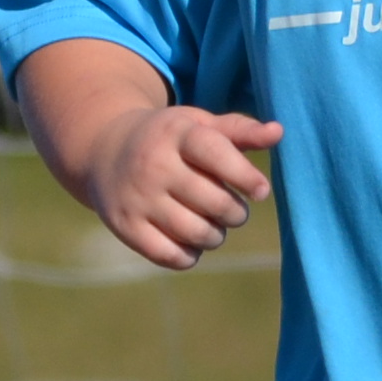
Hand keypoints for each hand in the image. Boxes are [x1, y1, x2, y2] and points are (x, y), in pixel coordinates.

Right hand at [76, 105, 279, 268]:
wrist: (103, 150)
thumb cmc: (167, 138)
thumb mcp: (197, 125)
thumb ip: (238, 130)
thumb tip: (278, 132)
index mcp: (175, 133)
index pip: (216, 154)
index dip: (245, 176)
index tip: (261, 191)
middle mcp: (153, 165)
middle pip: (214, 203)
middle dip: (235, 213)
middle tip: (233, 210)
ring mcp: (137, 198)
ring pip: (197, 233)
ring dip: (215, 235)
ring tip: (213, 224)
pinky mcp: (125, 227)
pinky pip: (172, 256)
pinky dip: (190, 255)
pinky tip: (189, 240)